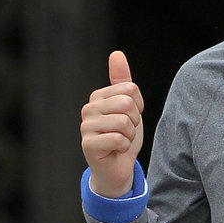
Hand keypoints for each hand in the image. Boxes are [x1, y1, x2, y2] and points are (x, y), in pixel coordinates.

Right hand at [80, 50, 143, 198]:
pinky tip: (115, 151)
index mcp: (97, 97)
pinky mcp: (88, 145)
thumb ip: (123, 82)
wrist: (117, 168)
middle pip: (127, 103)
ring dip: (129, 136)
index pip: (130, 89)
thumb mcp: (129, 107)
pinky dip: (123, 148)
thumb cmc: (123, 137)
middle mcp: (88, 109)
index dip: (137, 107)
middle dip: (134, 121)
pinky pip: (118, 138)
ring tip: (121, 142)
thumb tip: (116, 54)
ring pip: (124, 121)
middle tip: (125, 133)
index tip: (129, 120)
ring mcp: (85, 127)